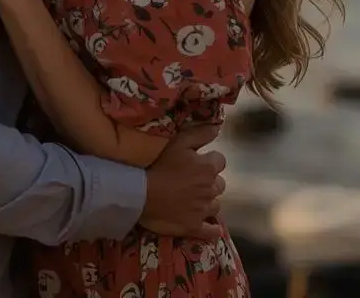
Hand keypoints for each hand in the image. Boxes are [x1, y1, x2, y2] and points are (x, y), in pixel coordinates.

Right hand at [139, 124, 226, 238]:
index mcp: (208, 168)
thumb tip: (218, 129)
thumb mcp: (178, 141)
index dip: (210, 160)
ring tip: (195, 201)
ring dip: (208, 202)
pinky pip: (211, 231)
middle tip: (194, 181)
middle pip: (220, 184)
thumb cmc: (158, 164)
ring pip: (215, 205)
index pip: (220, 161)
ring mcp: (203, 210)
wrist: (140, 194)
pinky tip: (212, 229)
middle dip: (210, 182)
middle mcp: (210, 189)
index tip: (198, 161)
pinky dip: (213, 230)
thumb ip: (200, 134)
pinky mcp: (194, 227)